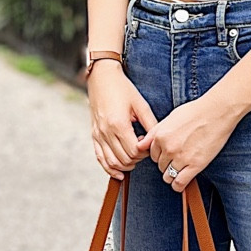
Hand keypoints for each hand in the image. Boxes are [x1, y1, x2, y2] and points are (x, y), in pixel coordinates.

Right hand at [88, 61, 156, 179]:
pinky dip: (109, 168)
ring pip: (111, 162)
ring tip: (134, 159)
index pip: (134, 151)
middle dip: (137, 159)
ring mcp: (98, 134)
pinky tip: (119, 173)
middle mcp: (106, 132)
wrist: (102, 77)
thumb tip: (157, 141)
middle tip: (143, 150)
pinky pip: (100, 158)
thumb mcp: (140, 104)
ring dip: (125, 166)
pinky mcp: (94, 135)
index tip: (148, 144)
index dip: (144, 153)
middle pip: (124, 159)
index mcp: (118, 124)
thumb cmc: (123, 89)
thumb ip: (150, 124)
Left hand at [144, 90, 240, 194]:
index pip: (153, 155)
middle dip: (167, 164)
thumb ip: (154, 133)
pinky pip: (179, 183)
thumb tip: (140, 145)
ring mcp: (181, 158)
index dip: (161, 155)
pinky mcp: (195, 165)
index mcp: (161, 136)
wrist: (217, 112)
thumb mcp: (170, 118)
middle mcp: (168, 148)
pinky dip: (178, 185)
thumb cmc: (196, 112)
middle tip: (179, 158)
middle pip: (160, 166)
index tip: (169, 153)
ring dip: (172, 175)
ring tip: (181, 169)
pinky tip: (181, 181)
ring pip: (167, 177)